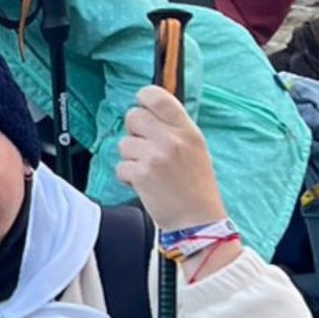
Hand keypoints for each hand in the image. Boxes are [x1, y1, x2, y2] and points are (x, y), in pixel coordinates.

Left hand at [114, 85, 225, 231]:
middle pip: (133, 116)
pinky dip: (127, 176)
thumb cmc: (195, 186)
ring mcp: (156, 156)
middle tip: (145, 148)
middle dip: (133, 131)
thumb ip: (173, 128)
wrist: (198, 219)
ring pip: (123, 143)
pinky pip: (120, 166)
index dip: (144, 98)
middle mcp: (172, 139)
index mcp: (188, 130)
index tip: (143, 107)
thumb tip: (148, 110)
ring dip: (130, 157)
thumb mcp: (194, 149)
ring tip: (148, 170)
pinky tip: (143, 184)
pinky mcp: (142, 173)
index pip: (159, 97)